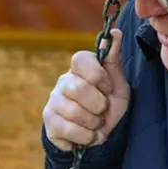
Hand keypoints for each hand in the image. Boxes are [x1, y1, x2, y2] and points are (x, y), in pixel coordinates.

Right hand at [43, 28, 128, 151]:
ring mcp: (53, 101)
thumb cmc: (109, 105)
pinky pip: (68, 129)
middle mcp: (63, 82)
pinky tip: (88, 135)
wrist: (100, 136)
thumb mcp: (118, 83)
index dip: (98, 76)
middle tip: (103, 111)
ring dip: (93, 123)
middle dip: (98, 105)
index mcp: (79, 69)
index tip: (108, 88)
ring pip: (73, 111)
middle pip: (78, 88)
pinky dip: (85, 136)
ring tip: (96, 124)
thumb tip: (115, 32)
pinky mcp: (49, 122)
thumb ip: (114, 59)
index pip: (80, 59)